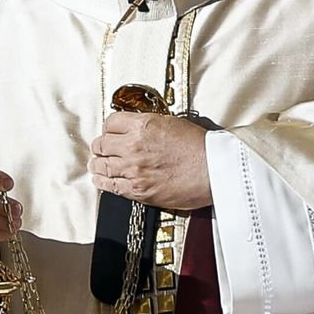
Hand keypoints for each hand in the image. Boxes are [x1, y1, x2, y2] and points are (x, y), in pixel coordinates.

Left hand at [88, 112, 211, 209]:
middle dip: (102, 145)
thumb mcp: (172, 123)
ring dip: (98, 163)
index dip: (110, 128)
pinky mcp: (137, 190)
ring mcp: (133, 170)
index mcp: (143, 126)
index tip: (111, 132)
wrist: (214, 170)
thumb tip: (134, 128)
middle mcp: (133, 146)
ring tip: (98, 164)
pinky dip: (102, 181)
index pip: (110, 123)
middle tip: (103, 148)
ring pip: (101, 165)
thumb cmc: (200, 147)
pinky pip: (109, 185)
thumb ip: (148, 125)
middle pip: (102, 144)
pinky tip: (101, 179)